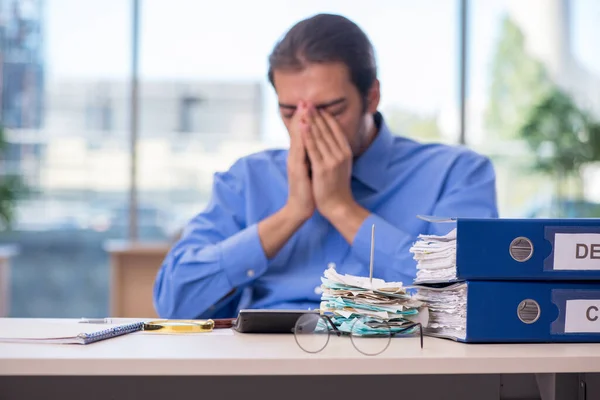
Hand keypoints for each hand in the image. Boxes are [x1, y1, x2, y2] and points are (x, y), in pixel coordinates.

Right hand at [285, 101, 314, 221]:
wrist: (300, 208)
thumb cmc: (308, 190)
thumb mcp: (310, 169)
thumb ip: (310, 157)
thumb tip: (316, 146)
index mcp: (298, 156)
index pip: (301, 133)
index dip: (304, 119)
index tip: (308, 105)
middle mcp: (294, 156)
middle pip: (298, 132)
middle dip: (302, 115)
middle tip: (305, 100)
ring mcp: (294, 162)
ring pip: (298, 138)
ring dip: (301, 121)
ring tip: (304, 108)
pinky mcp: (297, 169)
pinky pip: (300, 150)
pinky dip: (301, 137)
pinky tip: (303, 126)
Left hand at [302, 106, 355, 218]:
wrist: (338, 206)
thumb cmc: (336, 187)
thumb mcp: (340, 166)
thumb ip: (336, 152)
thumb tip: (331, 139)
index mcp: (345, 152)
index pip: (335, 129)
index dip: (325, 116)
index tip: (317, 105)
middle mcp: (341, 154)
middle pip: (327, 130)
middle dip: (316, 114)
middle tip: (308, 101)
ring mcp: (332, 161)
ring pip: (320, 136)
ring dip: (311, 120)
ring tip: (304, 108)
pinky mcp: (323, 168)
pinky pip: (313, 148)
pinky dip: (308, 135)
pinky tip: (303, 125)